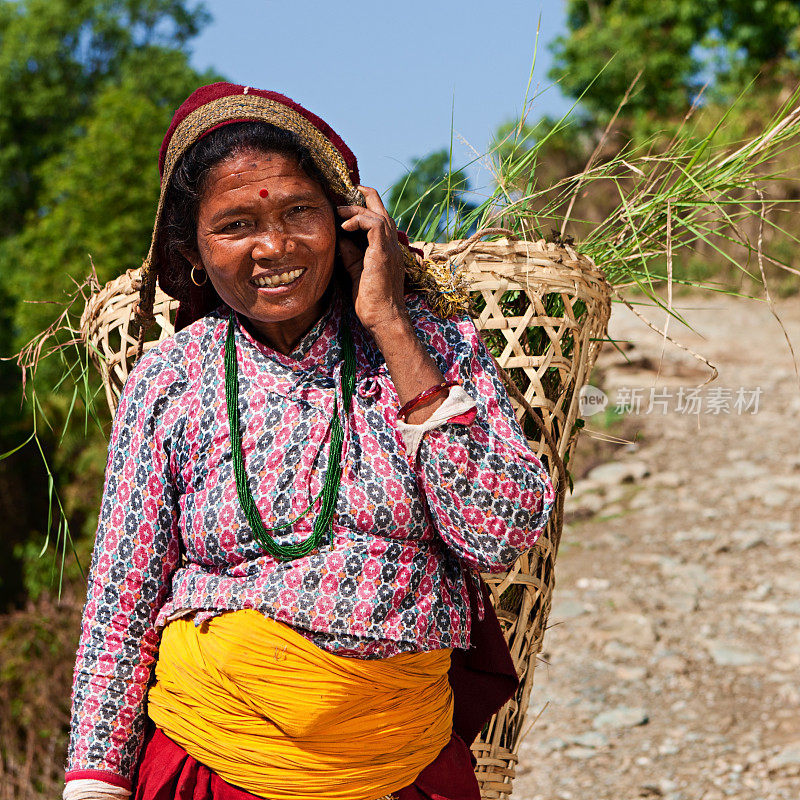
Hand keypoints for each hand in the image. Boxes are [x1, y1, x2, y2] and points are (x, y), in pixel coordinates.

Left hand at [337, 185, 407, 333]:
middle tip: (345, 194)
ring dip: (356, 209)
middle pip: (382, 209)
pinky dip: (358, 220)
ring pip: (377, 213)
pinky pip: (374, 224)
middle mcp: (392, 244)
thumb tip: (339, 236)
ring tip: (339, 213)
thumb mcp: (356, 270)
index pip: (379, 218)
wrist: (382, 317)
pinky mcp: (383, 252)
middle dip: (364, 196)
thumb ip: (350, 252)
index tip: (345, 206)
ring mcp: (390, 247)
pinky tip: (344, 228)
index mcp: (386, 248)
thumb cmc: (370, 299)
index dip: (364, 206)